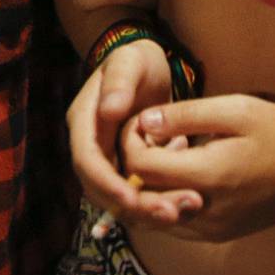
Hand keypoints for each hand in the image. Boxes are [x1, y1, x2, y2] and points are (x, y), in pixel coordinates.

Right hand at [69, 38, 176, 216]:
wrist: (148, 69)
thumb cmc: (137, 61)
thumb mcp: (129, 61)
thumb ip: (119, 83)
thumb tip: (109, 111)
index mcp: (84, 122)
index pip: (87, 161)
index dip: (106, 184)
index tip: (131, 199)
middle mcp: (92, 146)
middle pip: (102, 189)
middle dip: (134, 207)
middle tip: (171, 214)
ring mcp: (109, 159)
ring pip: (121, 198)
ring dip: (149, 210)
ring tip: (184, 211)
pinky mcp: (128, 169)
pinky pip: (139, 194)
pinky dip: (160, 201)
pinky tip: (189, 199)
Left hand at [117, 95, 274, 237]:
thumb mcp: (237, 110)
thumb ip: (186, 115)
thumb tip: (144, 121)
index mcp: (208, 176)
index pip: (140, 167)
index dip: (131, 141)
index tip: (143, 121)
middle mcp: (204, 212)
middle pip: (139, 194)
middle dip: (134, 161)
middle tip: (154, 134)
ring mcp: (209, 229)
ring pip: (150, 213)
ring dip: (146, 183)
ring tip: (169, 151)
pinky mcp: (214, 236)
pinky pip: (170, 222)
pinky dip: (161, 198)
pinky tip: (180, 171)